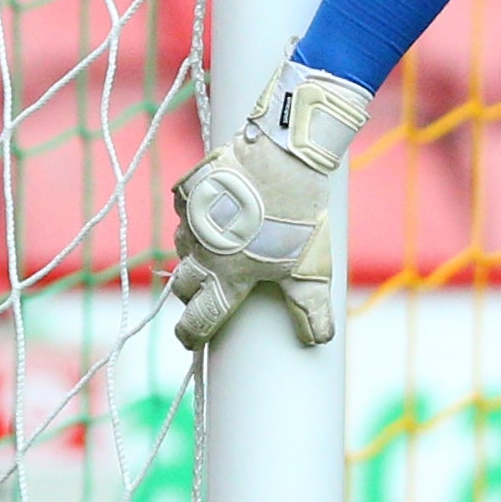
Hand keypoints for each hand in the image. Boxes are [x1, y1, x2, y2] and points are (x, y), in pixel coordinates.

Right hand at [168, 64, 370, 349]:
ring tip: (217, 251)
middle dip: (192, 294)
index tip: (191, 342)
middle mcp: (201, 254)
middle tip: (207, 292)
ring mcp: (191, 222)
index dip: (192, 335)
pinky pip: (185, 214)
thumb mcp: (309, 268)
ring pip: (181, 248)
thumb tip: (319, 339)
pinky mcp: (189, 193)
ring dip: (194, 255)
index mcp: (226, 278)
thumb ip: (310, 306)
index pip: (199, 319)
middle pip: (183, 286)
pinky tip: (216, 214)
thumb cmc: (297, 219)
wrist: (281, 160)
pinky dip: (196, 219)